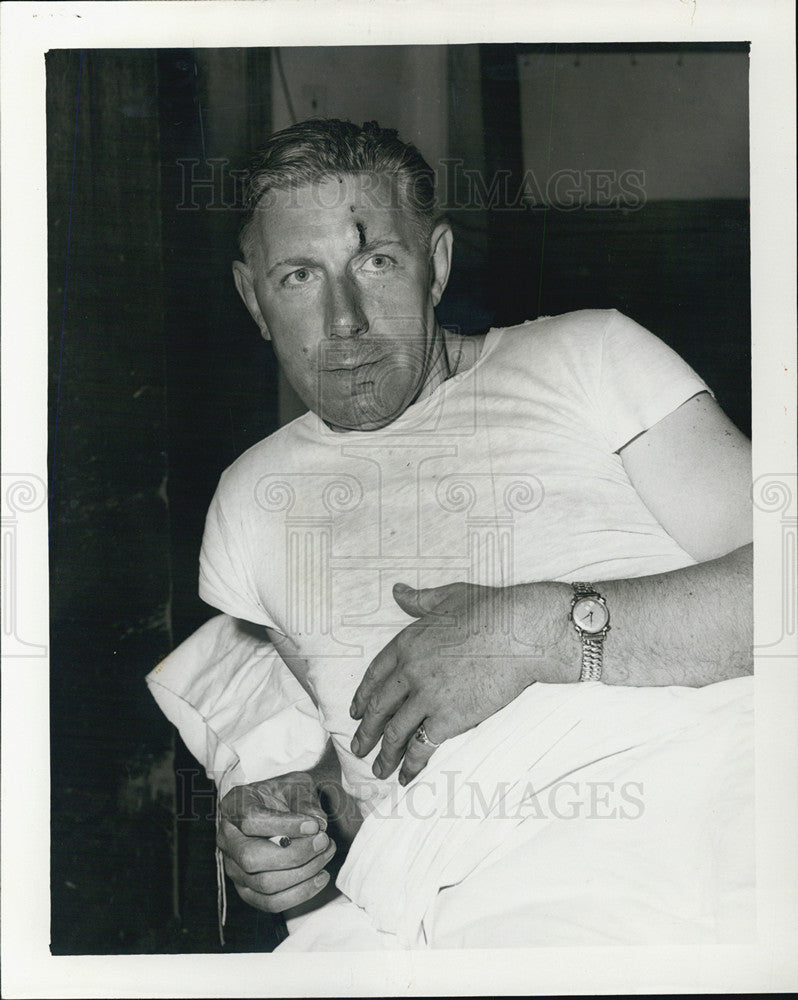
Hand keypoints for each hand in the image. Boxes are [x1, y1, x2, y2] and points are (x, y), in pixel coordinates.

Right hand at [217, 771, 337, 912]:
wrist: (284, 807)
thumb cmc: (287, 794)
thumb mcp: (297, 785)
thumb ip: (306, 801)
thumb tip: (318, 824)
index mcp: (234, 805)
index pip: (251, 820)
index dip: (284, 826)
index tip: (314, 826)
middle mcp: (227, 838)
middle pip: (252, 858)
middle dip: (294, 854)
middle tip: (323, 841)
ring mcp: (234, 867)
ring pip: (264, 884)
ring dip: (303, 873)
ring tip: (326, 854)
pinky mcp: (247, 890)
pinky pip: (271, 902)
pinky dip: (300, 893)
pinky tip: (321, 877)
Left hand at [349, 581, 561, 783]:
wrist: (521, 632)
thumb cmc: (491, 610)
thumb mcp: (448, 597)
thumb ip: (419, 599)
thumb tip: (398, 590)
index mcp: (407, 643)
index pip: (375, 675)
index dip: (363, 696)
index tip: (356, 713)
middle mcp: (411, 671)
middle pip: (379, 708)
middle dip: (366, 732)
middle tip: (357, 748)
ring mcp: (428, 696)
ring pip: (395, 732)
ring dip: (384, 754)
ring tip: (378, 769)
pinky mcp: (449, 718)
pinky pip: (421, 747)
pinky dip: (411, 765)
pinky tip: (406, 776)